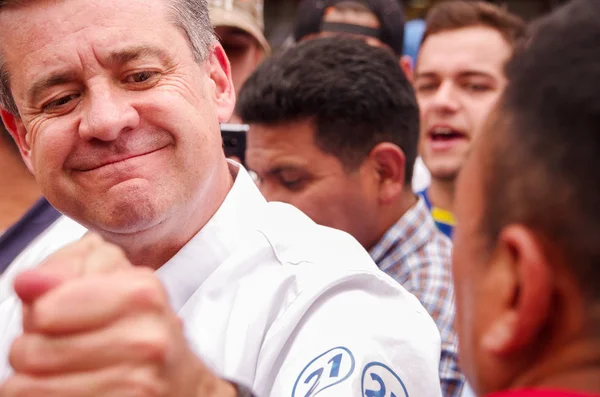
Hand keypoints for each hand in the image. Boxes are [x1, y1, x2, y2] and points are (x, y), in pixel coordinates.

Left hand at [0, 234, 236, 396]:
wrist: (178, 379)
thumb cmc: (134, 325)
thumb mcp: (108, 280)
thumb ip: (63, 272)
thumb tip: (26, 282)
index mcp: (141, 293)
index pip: (44, 310)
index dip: (41, 312)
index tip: (63, 315)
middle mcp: (145, 339)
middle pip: (30, 350)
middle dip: (32, 349)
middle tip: (65, 347)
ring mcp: (137, 383)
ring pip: (27, 387)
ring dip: (34, 381)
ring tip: (67, 371)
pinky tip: (73, 390)